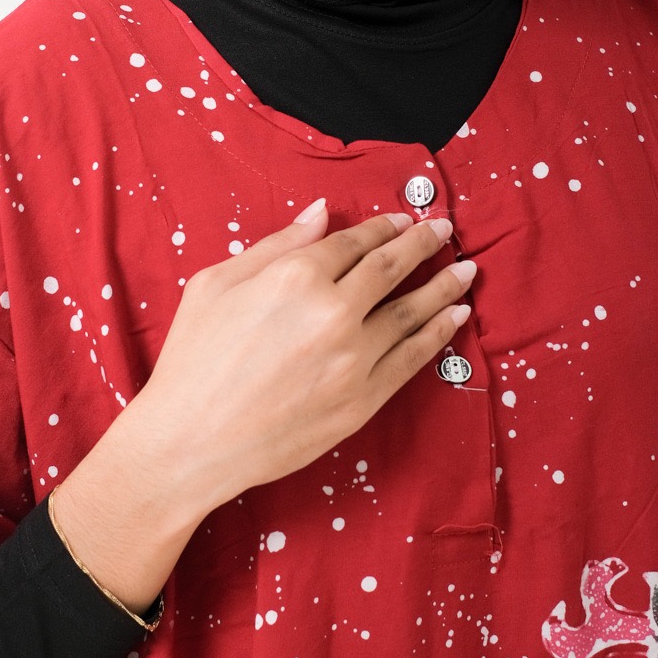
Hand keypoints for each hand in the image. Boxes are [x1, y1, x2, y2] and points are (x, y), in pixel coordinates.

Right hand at [53, 200, 474, 609]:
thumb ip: (275, 246)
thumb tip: (321, 214)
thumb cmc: (192, 362)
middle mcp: (332, 312)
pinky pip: (411, 360)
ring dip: (443, 287)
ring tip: (466, 272)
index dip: (382, 227)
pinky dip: (437, 335)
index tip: (402, 220)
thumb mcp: (215, 285)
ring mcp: (353, 359)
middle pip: (391, 268)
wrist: (191, 442)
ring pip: (411, 313)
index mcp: (294, 277)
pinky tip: (454, 318)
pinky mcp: (362, 401)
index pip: (353, 243)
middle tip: (445, 232)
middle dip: (422, 245)